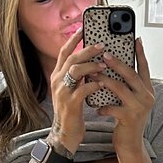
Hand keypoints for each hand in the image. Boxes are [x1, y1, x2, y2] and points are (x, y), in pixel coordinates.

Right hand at [48, 28, 105, 149]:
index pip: (64, 52)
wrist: (65, 134)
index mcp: (58, 75)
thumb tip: (92, 61)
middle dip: (87, 50)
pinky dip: (94, 85)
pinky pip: (82, 89)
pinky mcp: (70, 104)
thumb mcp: (72, 90)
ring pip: (75, 70)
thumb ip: (78, 76)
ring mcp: (62, 92)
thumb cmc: (72, 111)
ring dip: (91, 66)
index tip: (84, 29)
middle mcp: (57, 81)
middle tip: (102, 45)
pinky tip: (103, 84)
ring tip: (104, 65)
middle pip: (71, 58)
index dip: (74, 40)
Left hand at [95, 37, 154, 153]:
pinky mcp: (129, 118)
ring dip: (104, 80)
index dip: (140, 53)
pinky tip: (95, 106)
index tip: (136, 39)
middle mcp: (147, 97)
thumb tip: (115, 66)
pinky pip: (112, 107)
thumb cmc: (127, 120)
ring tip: (92, 74)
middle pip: (131, 75)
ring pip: (120, 88)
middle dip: (117, 63)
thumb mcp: (130, 100)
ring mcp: (139, 108)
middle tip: (104, 53)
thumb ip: (127, 86)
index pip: (144, 67)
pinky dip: (102, 106)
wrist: (130, 144)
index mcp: (147, 90)